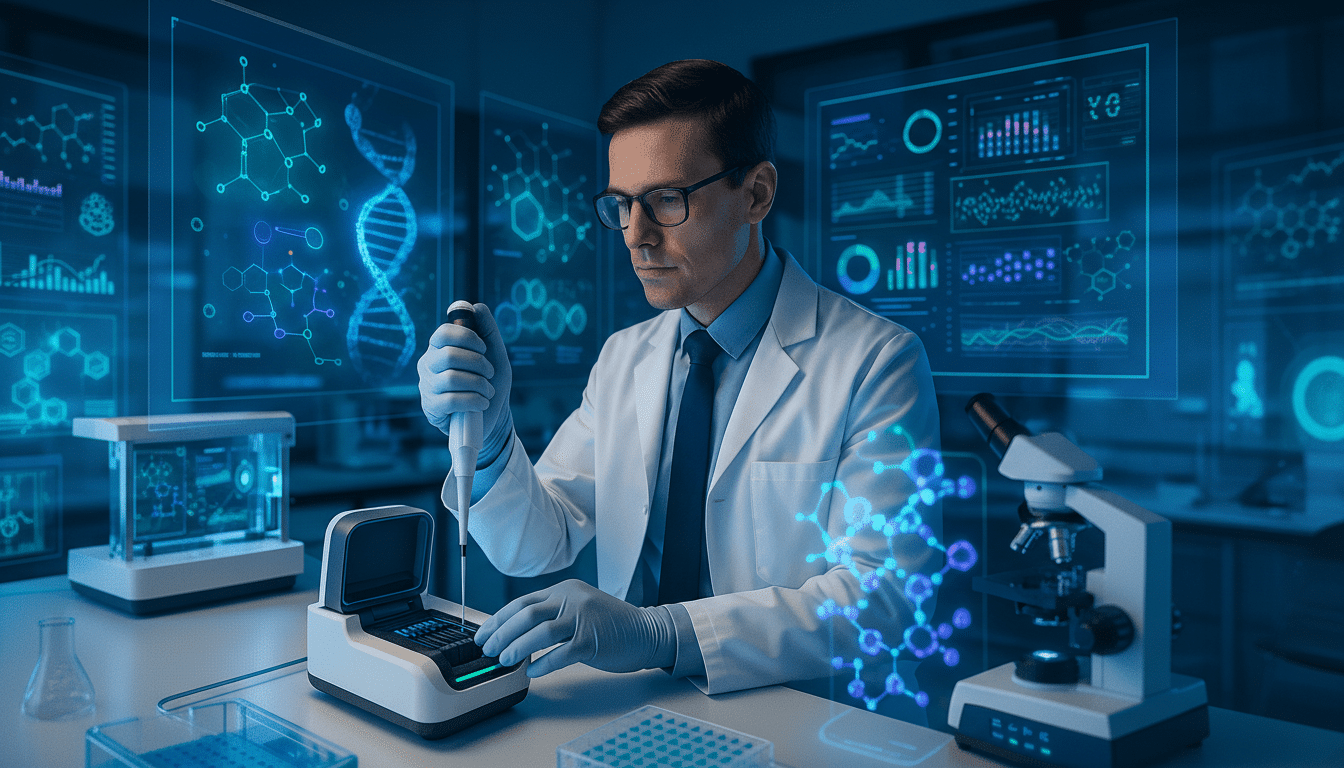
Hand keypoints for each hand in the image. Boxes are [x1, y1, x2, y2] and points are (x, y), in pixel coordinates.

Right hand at [417, 302, 513, 465]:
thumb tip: (477, 306)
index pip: (444, 332)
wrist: (492, 418)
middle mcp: (428, 364)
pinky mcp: (431, 408)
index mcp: (440, 348)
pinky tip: (482, 404)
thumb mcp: (495, 355)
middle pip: (448, 354)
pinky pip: (451, 400)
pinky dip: (474, 401)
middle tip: (489, 373)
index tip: (483, 348)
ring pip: (451, 378)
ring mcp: (427, 387)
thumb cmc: (490, 383)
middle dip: (478, 364)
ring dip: (479, 385)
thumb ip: (488, 330)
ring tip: (488, 391)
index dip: (467, 338)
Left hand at [476, 579, 676, 676]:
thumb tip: (515, 637)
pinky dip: (544, 663)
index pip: (522, 602)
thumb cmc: (610, 626)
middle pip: (527, 614)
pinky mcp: (593, 639)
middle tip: (489, 650)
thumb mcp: (578, 609)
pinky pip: (561, 653)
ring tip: (506, 661)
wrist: (647, 632)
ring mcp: (583, 618)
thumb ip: (552, 616)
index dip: (498, 620)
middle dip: (502, 634)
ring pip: (541, 632)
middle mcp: (571, 599)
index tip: (483, 635)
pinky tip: (533, 671)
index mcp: (564, 590)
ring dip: (518, 647)